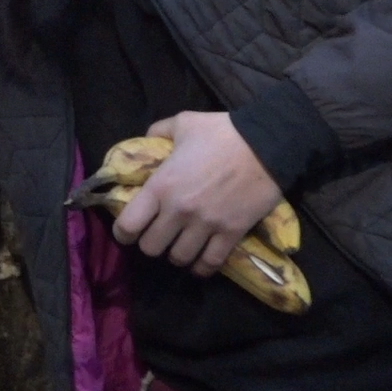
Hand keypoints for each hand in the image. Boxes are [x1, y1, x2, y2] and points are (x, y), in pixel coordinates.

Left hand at [111, 111, 282, 276]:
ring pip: (179, 258)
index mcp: (161, 186)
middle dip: (151, 243)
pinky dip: (202, 267)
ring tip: (181, 245)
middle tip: (159, 234)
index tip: (128, 231)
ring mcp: (206, 225)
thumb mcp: (183, 123)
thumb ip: (158, 132)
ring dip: (177, 254)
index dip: (123, 232)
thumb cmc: (222, 132)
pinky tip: (200, 261)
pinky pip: (210, 264)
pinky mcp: (231, 233)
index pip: (127, 225)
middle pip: (151, 248)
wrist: (268, 143)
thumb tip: (147, 140)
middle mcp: (179, 211)